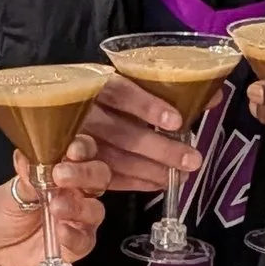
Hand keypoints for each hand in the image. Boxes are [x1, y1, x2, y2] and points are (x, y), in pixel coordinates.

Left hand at [0, 135, 111, 265]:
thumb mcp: (7, 193)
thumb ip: (25, 178)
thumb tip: (30, 157)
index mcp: (59, 171)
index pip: (82, 153)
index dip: (82, 148)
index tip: (71, 150)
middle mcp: (74, 192)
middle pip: (98, 177)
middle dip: (85, 173)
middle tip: (61, 175)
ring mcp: (78, 219)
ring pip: (95, 208)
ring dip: (78, 206)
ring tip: (56, 207)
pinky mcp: (76, 245)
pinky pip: (85, 239)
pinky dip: (74, 235)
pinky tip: (61, 231)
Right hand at [75, 71, 208, 194]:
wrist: (53, 105)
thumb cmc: (104, 94)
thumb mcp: (128, 82)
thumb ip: (166, 88)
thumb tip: (211, 95)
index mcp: (95, 82)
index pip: (120, 92)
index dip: (148, 106)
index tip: (176, 121)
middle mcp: (81, 110)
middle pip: (120, 131)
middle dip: (159, 148)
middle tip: (191, 159)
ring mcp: (73, 139)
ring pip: (112, 157)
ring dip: (149, 169)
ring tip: (179, 175)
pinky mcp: (72, 162)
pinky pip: (104, 175)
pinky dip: (132, 181)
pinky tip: (156, 183)